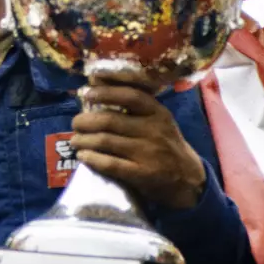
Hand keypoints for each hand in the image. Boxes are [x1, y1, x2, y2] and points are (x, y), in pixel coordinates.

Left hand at [70, 68, 205, 209]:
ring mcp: (149, 153)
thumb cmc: (164, 144)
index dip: (105, 92)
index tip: (86, 93)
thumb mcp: (158, 121)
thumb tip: (96, 85)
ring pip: (106, 141)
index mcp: (158, 113)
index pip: (130, 96)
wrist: (188, 178)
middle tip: (75, 123)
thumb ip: (134, 107)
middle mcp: (154, 130)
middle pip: (110, 120)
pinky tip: (83, 156)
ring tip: (75, 140)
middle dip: (85, 121)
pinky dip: (92, 159)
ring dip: (83, 140)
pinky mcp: (143, 174)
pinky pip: (111, 164)